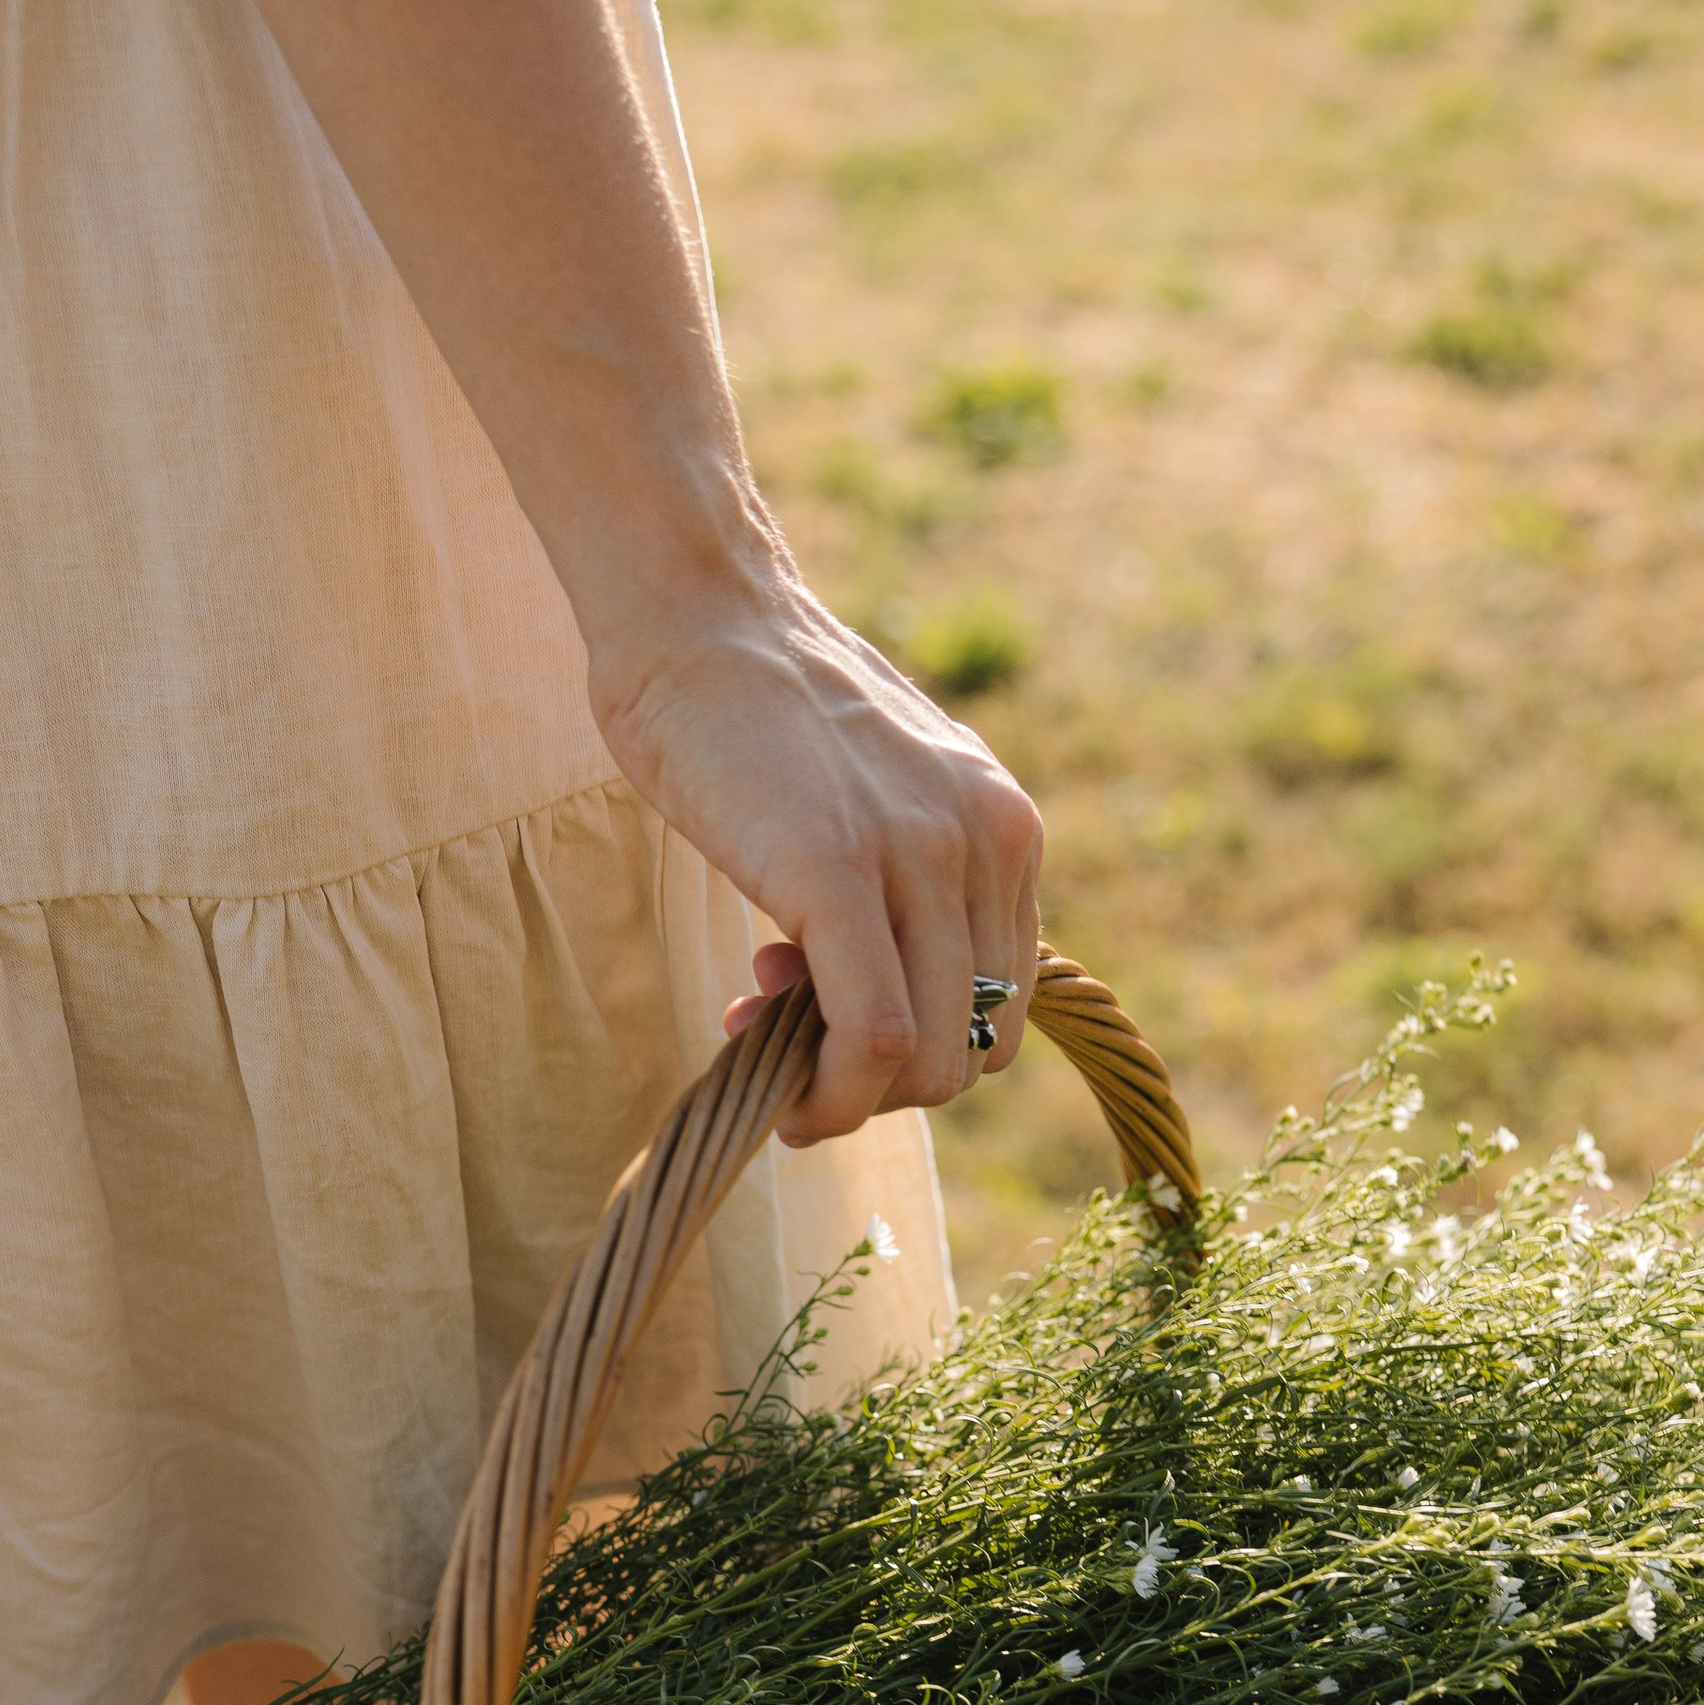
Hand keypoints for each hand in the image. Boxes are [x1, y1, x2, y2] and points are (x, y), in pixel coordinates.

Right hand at [594, 576, 1042, 1143]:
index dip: (919, 1049)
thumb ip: (907, 881)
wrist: (697, 610)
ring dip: (841, 1093)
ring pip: (925, 1061)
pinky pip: (870, 1037)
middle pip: (973, 1051)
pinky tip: (756, 1056)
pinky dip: (825, 1089)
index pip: (1002, 1006)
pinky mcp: (841, 872)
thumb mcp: (878, 795)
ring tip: (759, 1036)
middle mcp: (988, 841)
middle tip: (791, 1044)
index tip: (833, 1026)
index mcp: (1006, 827)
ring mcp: (922, 855)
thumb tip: (880, 1001)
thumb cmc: (760, 709)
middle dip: (882, 1083)